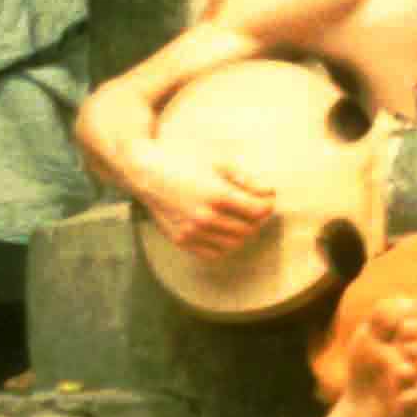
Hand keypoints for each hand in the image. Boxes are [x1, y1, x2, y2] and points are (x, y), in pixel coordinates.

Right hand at [138, 151, 275, 260]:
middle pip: (249, 229)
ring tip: (239, 220)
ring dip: (242, 234)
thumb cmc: (184, 162)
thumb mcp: (218, 163)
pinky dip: (223, 246)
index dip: (267, 205)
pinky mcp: (180, 241)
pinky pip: (213, 254)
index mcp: (217, 194)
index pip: (258, 211)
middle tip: (254, 209)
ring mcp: (191, 232)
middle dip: (257, 220)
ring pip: (233, 244)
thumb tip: (270, 193)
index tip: (266, 200)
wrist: (146, 172)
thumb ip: (247, 180)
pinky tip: (222, 231)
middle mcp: (204, 217)